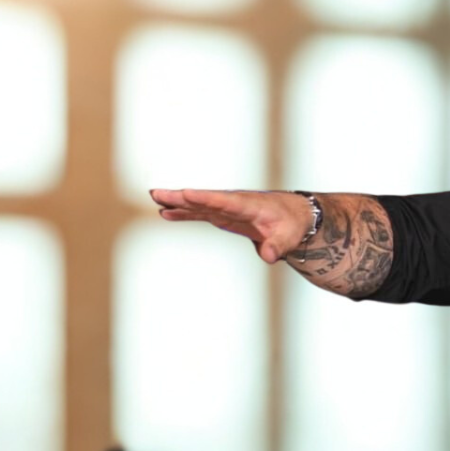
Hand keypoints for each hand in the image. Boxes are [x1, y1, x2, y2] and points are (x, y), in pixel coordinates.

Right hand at [149, 189, 312, 263]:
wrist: (294, 215)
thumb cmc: (292, 224)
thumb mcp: (289, 236)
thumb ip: (278, 246)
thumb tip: (268, 257)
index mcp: (250, 205)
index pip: (225, 201)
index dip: (206, 198)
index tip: (187, 194)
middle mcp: (234, 203)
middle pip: (205, 200)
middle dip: (182, 197)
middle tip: (158, 193)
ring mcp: (226, 208)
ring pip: (198, 205)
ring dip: (177, 202)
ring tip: (154, 198)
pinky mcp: (223, 215)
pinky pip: (200, 212)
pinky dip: (184, 212)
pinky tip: (165, 212)